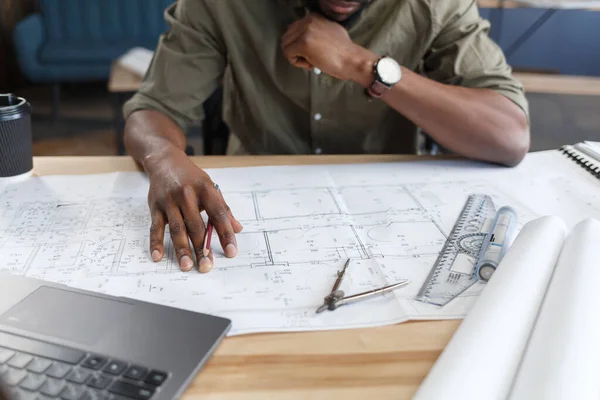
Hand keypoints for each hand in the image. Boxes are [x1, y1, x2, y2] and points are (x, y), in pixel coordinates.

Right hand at [143, 146, 242, 272]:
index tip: (232, 251)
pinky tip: (158, 256)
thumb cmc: (191, 177)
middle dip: (202, 247)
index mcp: (205, 189)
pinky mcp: (155, 206)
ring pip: (176, 228)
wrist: (164, 160)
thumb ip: (223, 208)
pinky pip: (155, 227)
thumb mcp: (210, 187)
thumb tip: (237, 229)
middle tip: (207, 266)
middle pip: (196, 225)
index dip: (225, 234)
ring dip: (182, 249)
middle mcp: (187, 194)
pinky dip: (156, 242)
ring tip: (187, 266)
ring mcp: (169, 200)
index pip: (219, 214)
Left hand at [281, 13, 376, 81]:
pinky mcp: (303, 44)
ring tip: (311, 61)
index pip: (293, 29)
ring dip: (295, 57)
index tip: (310, 51)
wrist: (351, 59)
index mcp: (313, 17)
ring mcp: (305, 31)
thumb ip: (315, 30)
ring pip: (285, 46)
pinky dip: (296, 62)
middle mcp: (308, 21)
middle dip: (295, 50)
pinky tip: (311, 63)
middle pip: (286, 38)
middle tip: (309, 58)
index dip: (298, 44)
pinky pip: (288, 54)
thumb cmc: (343, 51)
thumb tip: (303, 37)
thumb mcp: (329, 31)